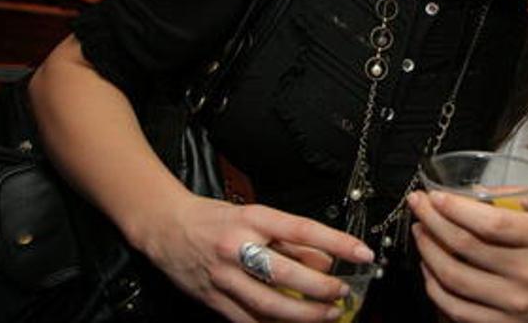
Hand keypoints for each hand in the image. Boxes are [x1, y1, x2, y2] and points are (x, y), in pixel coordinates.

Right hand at [140, 194, 373, 322]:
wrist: (165, 227)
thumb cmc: (215, 219)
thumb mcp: (254, 215)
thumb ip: (288, 238)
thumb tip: (324, 259)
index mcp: (253, 218)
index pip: (303, 230)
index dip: (337, 243)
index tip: (362, 252)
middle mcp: (238, 246)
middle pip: (287, 273)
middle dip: (321, 287)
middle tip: (343, 292)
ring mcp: (223, 277)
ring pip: (269, 303)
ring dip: (304, 314)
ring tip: (328, 313)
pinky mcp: (214, 300)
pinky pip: (249, 320)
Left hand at [408, 189, 527, 322]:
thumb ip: (515, 192)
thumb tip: (470, 190)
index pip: (490, 223)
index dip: (455, 208)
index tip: (435, 195)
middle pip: (464, 246)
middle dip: (431, 221)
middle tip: (418, 205)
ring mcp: (515, 302)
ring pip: (453, 277)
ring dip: (427, 251)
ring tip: (420, 232)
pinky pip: (456, 309)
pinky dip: (435, 287)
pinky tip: (429, 268)